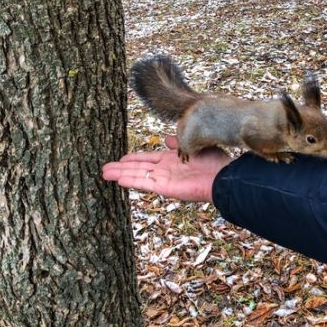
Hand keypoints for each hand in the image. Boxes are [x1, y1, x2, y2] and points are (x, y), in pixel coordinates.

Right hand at [102, 136, 230, 201]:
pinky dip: (131, 181)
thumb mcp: (191, 145)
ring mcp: (163, 180)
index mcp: (171, 160)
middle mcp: (165, 170)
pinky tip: (118, 180)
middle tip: (104, 168)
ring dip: (120, 174)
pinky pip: (145, 183)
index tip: (120, 158)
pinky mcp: (165, 188)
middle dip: (121, 168)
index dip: (133, 158)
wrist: (222, 176)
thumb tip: (167, 138)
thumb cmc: (213, 161)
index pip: (147, 159)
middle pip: (138, 168)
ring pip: (137, 176)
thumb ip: (177, 143)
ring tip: (104, 174)